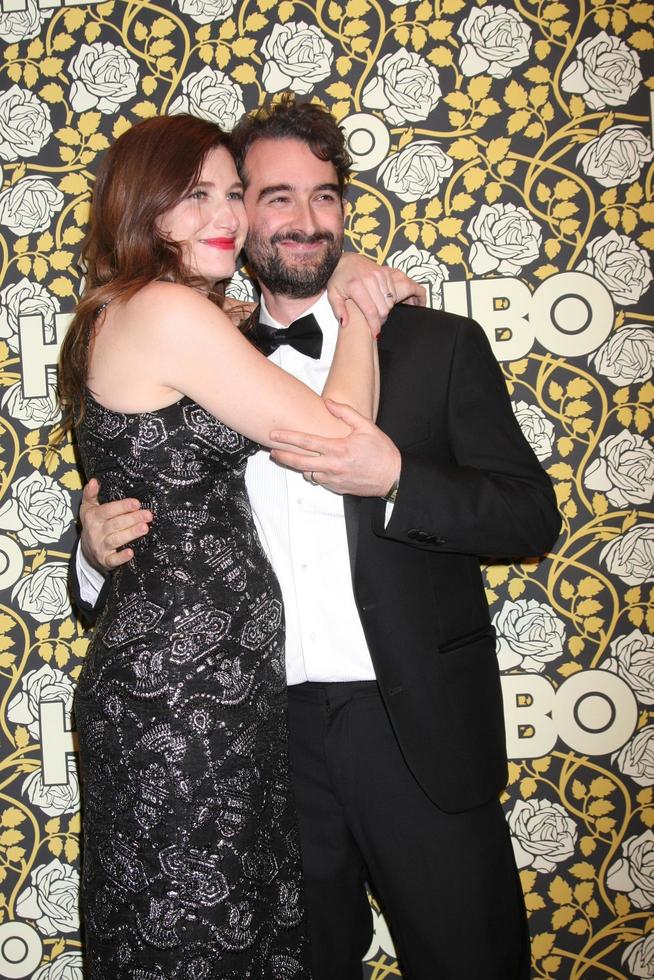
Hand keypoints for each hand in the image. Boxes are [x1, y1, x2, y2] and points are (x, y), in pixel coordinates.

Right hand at [80, 478, 152, 570]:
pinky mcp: (105, 560)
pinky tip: (131, 552)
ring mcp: (100, 546)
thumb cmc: (92, 525)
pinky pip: (113, 560)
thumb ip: (90, 494)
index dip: (122, 507)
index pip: (107, 510)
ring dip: (130, 534)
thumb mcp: (88, 508)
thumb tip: (94, 481)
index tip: (136, 503)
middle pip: (115, 524)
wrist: (86, 552)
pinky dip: (121, 557)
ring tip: (144, 528)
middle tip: (147, 515)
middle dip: (132, 519)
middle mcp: (95, 532)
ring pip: (115, 540)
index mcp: (93, 517)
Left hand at [270, 400, 400, 496]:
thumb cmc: (381, 452)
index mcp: (338, 449)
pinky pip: (318, 481)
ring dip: (298, 466)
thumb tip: (327, 403)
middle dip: (282, 456)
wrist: (392, 477)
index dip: (287, 438)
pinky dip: (313, 474)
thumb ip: (346, 413)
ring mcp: (333, 479)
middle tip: (272, 451)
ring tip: (290, 458)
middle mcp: (333, 466)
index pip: (306, 442)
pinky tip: (312, 467)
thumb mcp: (366, 427)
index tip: (274, 435)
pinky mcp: (336, 488)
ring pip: (307, 473)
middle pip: (299, 462)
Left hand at [327, 254, 425, 336]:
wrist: (344, 260)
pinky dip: (389, 300)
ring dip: (385, 310)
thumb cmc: (338, 279)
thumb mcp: (333, 295)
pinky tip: (380, 302)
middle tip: (374, 322)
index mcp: (356, 286)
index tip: (375, 334)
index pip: (371, 311)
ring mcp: (379, 274)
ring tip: (376, 313)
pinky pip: (393, 292)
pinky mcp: (385, 272)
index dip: (375, 325)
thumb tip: (345, 324)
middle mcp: (369, 279)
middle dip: (381, 319)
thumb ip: (338, 310)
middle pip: (383, 308)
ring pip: (390, 301)